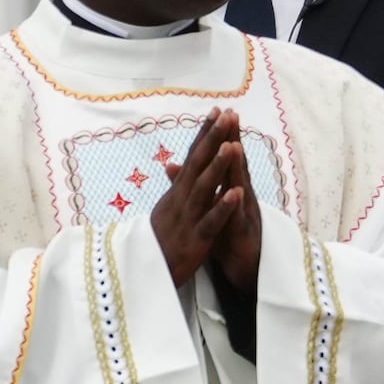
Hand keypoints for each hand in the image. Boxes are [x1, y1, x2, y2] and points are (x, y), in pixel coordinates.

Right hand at [149, 111, 249, 289]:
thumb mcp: (166, 208)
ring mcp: (188, 217)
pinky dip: (223, 206)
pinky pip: (211, 221)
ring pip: (204, 188)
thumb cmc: (160, 239)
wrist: (147, 272)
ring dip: (218, 166)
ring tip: (232, 145)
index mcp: (178, 191)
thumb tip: (174, 164)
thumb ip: (174, 185)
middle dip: (213, 138)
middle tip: (227, 114)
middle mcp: (181, 199)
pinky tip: (237, 192)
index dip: (205, 133)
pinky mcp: (196, 238)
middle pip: (198, 163)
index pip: (193, 156)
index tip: (218, 111)